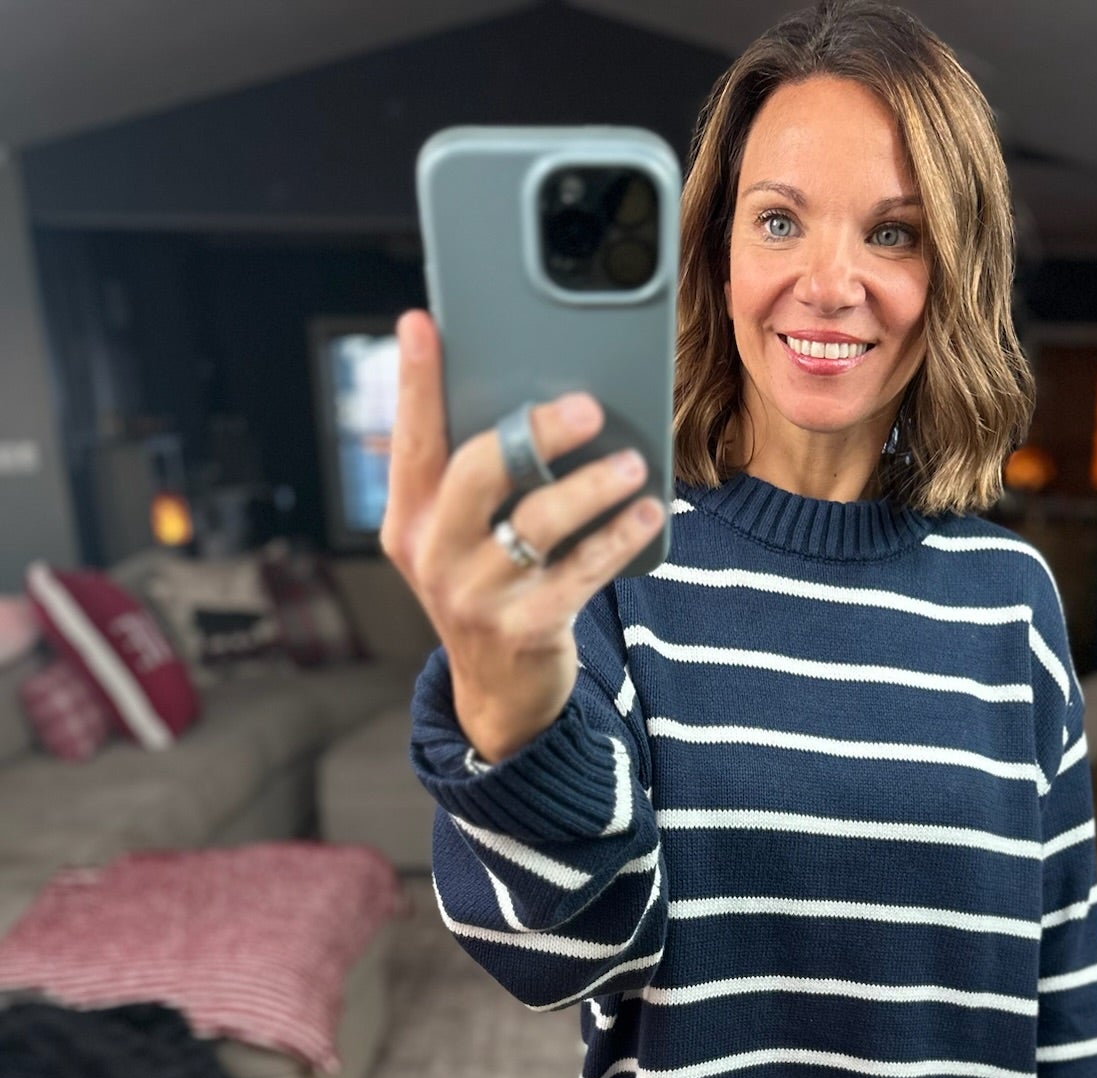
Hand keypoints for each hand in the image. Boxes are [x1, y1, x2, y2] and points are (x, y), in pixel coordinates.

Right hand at [379, 307, 666, 762]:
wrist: (500, 695)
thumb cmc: (491, 590)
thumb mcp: (461, 540)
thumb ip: (473, 482)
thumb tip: (527, 398)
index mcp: (408, 521)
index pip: (411, 440)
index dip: (415, 381)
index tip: (423, 323)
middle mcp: (432, 556)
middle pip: (477, 470)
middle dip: (535, 429)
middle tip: (586, 406)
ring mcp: (475, 597)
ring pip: (537, 520)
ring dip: (592, 485)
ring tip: (631, 463)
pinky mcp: (523, 629)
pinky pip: (581, 571)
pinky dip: (619, 536)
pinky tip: (648, 511)